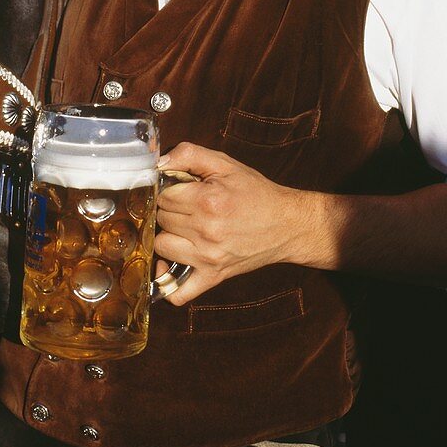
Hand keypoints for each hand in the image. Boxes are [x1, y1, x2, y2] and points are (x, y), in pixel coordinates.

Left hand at [154, 142, 309, 304]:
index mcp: (207, 200)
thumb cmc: (256, 193)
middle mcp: (206, 230)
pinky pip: (178, 292)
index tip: (179, 190)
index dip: (168, 189)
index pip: (163, 195)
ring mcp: (208, 257)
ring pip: (162, 246)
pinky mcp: (213, 277)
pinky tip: (170, 266)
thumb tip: (159, 162)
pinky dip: (168, 282)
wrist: (287, 224)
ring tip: (183, 229)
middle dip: (169, 210)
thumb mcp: (226, 164)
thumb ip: (189, 154)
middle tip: (186, 207)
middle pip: (162, 219)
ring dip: (168, 236)